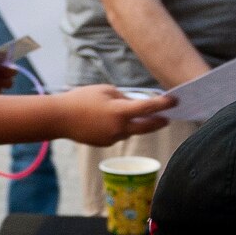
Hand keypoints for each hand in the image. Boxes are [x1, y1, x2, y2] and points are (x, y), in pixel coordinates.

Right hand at [59, 85, 176, 145]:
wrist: (60, 118)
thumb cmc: (81, 99)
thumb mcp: (105, 90)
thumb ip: (124, 98)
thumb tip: (136, 105)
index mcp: (120, 111)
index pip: (148, 108)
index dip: (164, 104)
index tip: (175, 101)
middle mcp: (120, 128)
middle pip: (147, 127)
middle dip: (159, 122)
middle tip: (167, 118)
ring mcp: (113, 138)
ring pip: (130, 130)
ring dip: (132, 122)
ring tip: (116, 111)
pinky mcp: (106, 143)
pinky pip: (118, 134)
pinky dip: (117, 127)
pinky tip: (102, 120)